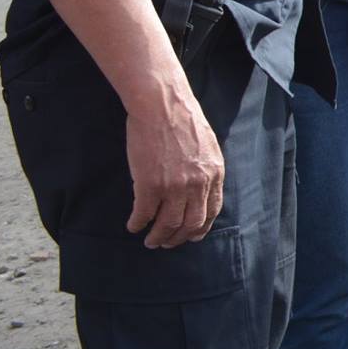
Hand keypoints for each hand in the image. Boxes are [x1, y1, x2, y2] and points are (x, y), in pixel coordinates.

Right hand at [124, 84, 225, 248]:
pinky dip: (138, 224)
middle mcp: (198, 184)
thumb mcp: (206, 145)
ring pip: (168, 224)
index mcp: (214, 173)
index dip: (200, 228)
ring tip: (150, 241)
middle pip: (190, 224)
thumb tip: (200, 188)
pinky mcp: (150, 184)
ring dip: (158, 237)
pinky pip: (144, 214)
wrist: (162, 104)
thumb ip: (205, 168)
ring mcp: (175, 186)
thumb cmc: (182, 119)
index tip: (191, 236)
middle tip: (166, 243)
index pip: (211, 211)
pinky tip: (133, 225)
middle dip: (178, 238)